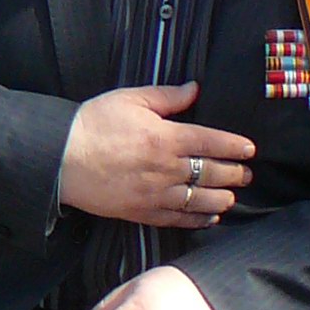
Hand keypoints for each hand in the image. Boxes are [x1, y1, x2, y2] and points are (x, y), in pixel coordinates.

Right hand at [58, 83, 252, 228]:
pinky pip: (179, 219)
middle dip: (235, 174)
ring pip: (201, 200)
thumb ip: (166, 96)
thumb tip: (194, 89)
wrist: (59, 158)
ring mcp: (156, 194)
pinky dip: (198, 220)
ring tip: (232, 196)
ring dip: (222, 198)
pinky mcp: (142, 212)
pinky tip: (209, 217)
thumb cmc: (92, 124)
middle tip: (247, 174)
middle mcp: (167, 168)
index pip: (212, 143)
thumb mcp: (129, 99)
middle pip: (212, 173)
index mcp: (166, 137)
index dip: (235, 146)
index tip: (249, 149)